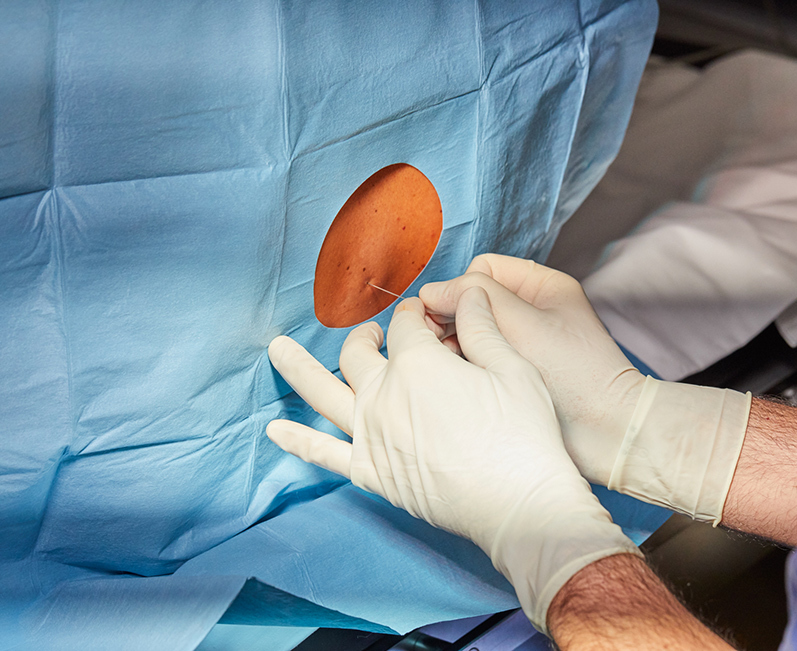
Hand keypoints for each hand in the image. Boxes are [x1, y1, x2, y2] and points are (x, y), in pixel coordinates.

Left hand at [267, 288, 637, 630]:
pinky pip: (325, 453)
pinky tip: (273, 432)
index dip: (414, 316)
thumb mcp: (514, 368)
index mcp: (418, 363)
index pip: (405, 326)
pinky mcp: (371, 472)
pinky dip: (297, 441)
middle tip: (375, 335)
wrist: (520, 505)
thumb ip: (482, 326)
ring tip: (276, 350)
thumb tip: (468, 291)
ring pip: (325, 392)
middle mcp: (384, 394)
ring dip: (298, 368)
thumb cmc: (523, 436)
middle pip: (360, 353)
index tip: (424, 318)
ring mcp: (372, 434)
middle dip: (367, 336)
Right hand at [420, 255, 750, 523]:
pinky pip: (480, 359)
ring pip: (473, 331)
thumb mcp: (522, 324)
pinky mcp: (515, 373)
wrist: (607, 434)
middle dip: (455, 319)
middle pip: (474, 301)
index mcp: (543, 287)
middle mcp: (532, 311)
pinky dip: (469, 366)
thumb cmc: (576, 376)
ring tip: (455, 366)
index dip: (461, 288)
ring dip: (459, 345)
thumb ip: (474, 298)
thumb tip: (431, 290)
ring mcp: (522, 344)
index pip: (483, 269)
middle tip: (440, 343)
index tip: (442, 315)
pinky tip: (465, 382)